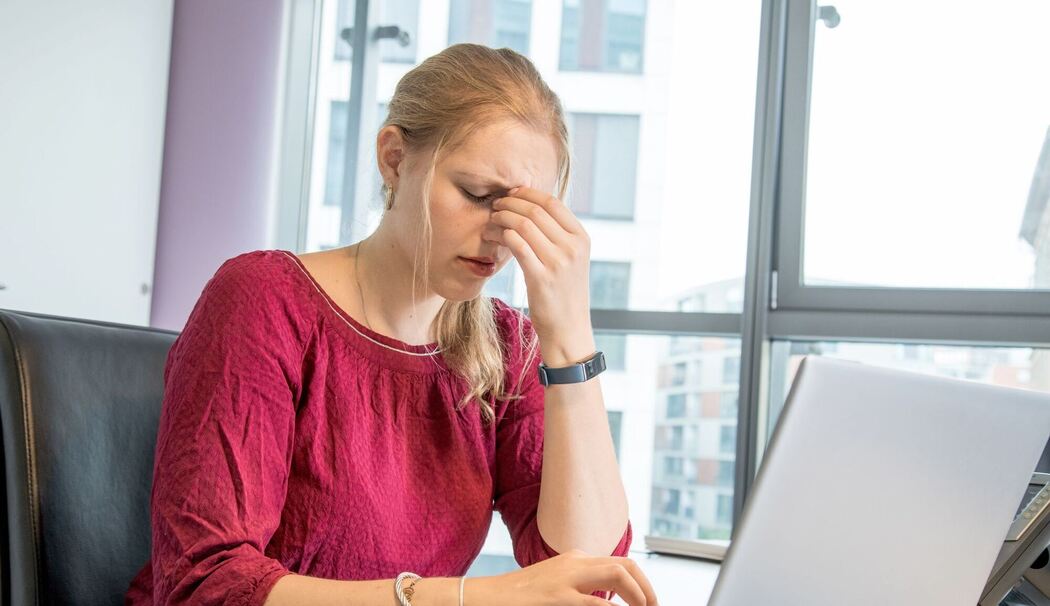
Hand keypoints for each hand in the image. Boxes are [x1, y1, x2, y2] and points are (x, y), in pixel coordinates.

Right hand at [469, 549, 659, 605]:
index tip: (648, 602)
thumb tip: (605, 602)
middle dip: (647, 587)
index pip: (619, 564)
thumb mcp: (555, 587)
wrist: (486, 597)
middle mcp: (574, 563)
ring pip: (618, 574)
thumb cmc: (520, 596)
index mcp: (575, 560)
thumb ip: (581, 590)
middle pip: (625, 565)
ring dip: (639, 594)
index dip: (640, 583)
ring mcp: (566, 578)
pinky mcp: (557, 597)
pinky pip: (596, 602)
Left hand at [491, 186, 591, 352]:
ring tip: (491, 220)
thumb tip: (533, 209)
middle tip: (496, 205)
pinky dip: (502, 235)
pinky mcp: (541, 277)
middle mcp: (573, 247)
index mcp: (581, 238)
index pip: (552, 203)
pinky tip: (494, 237)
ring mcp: (558, 262)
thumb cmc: (565, 293)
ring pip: (524, 225)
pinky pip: (517, 245)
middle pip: (536, 211)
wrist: (569, 329)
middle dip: (511, 203)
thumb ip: (559, 236)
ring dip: (503, 217)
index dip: (528, 193)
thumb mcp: (571, 260)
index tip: (512, 193)